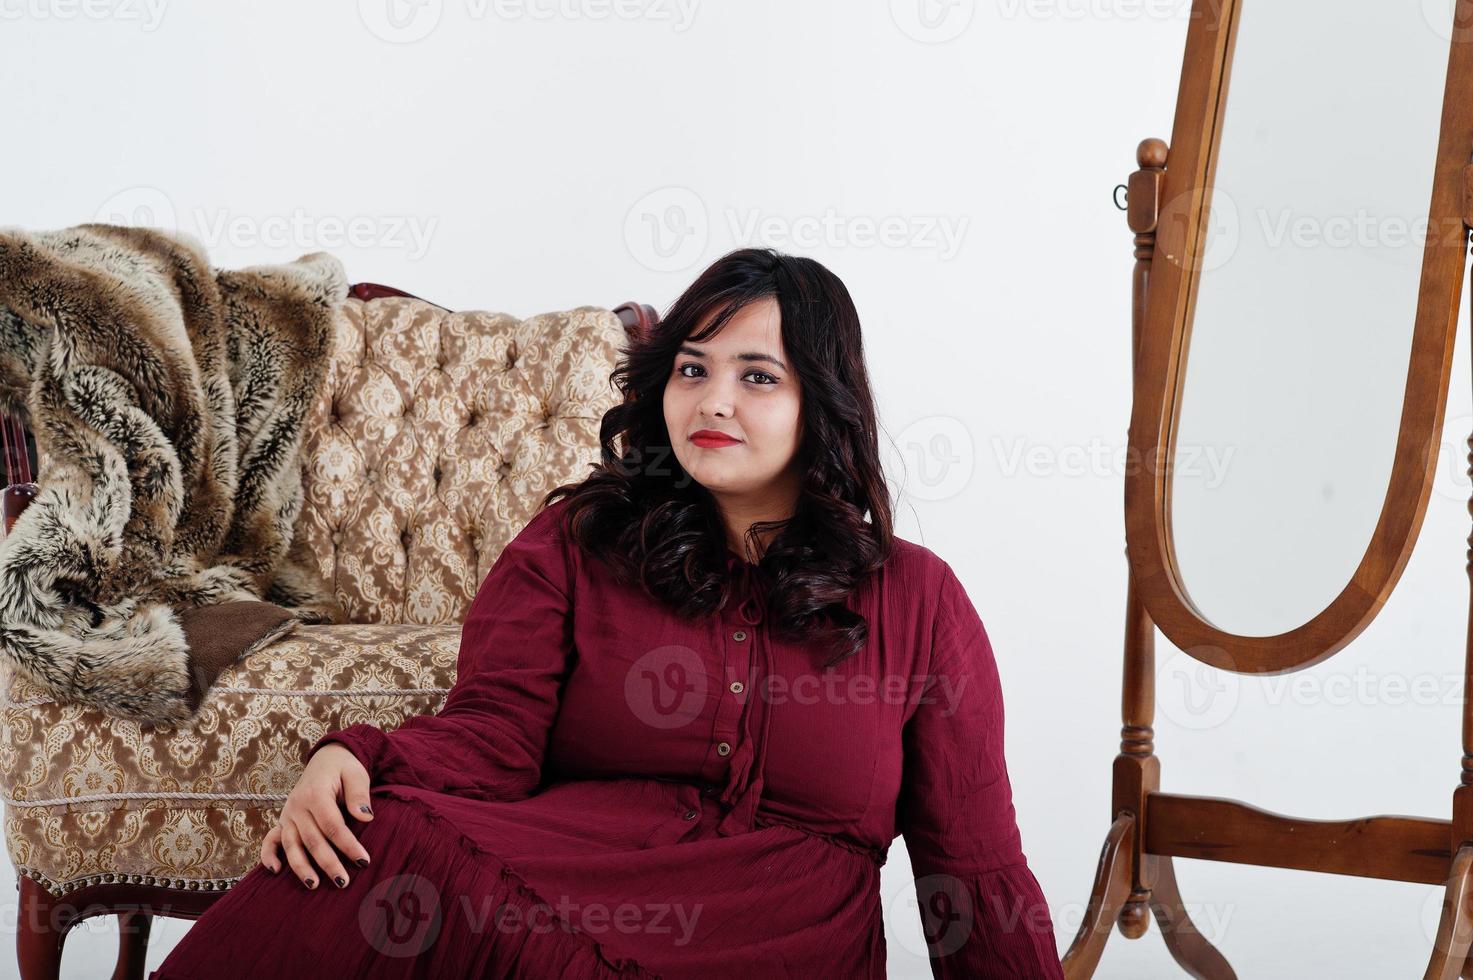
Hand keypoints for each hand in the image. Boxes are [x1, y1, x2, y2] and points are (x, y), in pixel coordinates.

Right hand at [260, 743, 374, 889]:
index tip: (363, 861)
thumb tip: (365, 817)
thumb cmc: (344, 769)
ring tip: (314, 885)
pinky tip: (275, 871)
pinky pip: (271, 839)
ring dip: (301, 867)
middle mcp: (298, 806)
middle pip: (313, 839)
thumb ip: (358, 794)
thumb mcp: (356, 774)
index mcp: (317, 794)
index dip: (348, 845)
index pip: (332, 825)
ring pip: (291, 845)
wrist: (326, 759)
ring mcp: (288, 814)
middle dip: (328, 863)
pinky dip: (268, 855)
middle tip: (343, 882)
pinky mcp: (283, 820)